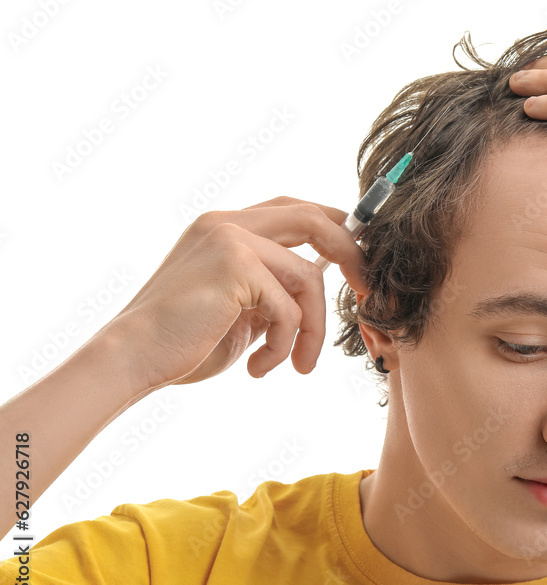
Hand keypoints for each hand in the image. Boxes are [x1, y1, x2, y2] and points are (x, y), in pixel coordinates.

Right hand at [111, 196, 368, 388]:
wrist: (132, 359)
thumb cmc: (183, 342)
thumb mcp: (239, 307)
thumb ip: (272, 287)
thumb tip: (319, 278)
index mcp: (226, 227)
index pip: (295, 209)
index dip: (336, 228)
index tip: (359, 263)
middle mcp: (228, 223)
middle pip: (315, 219)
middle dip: (352, 255)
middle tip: (368, 295)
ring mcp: (230, 239)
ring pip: (309, 277)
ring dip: (313, 331)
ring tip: (299, 365)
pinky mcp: (235, 266)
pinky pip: (290, 308)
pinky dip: (287, 346)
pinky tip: (262, 367)